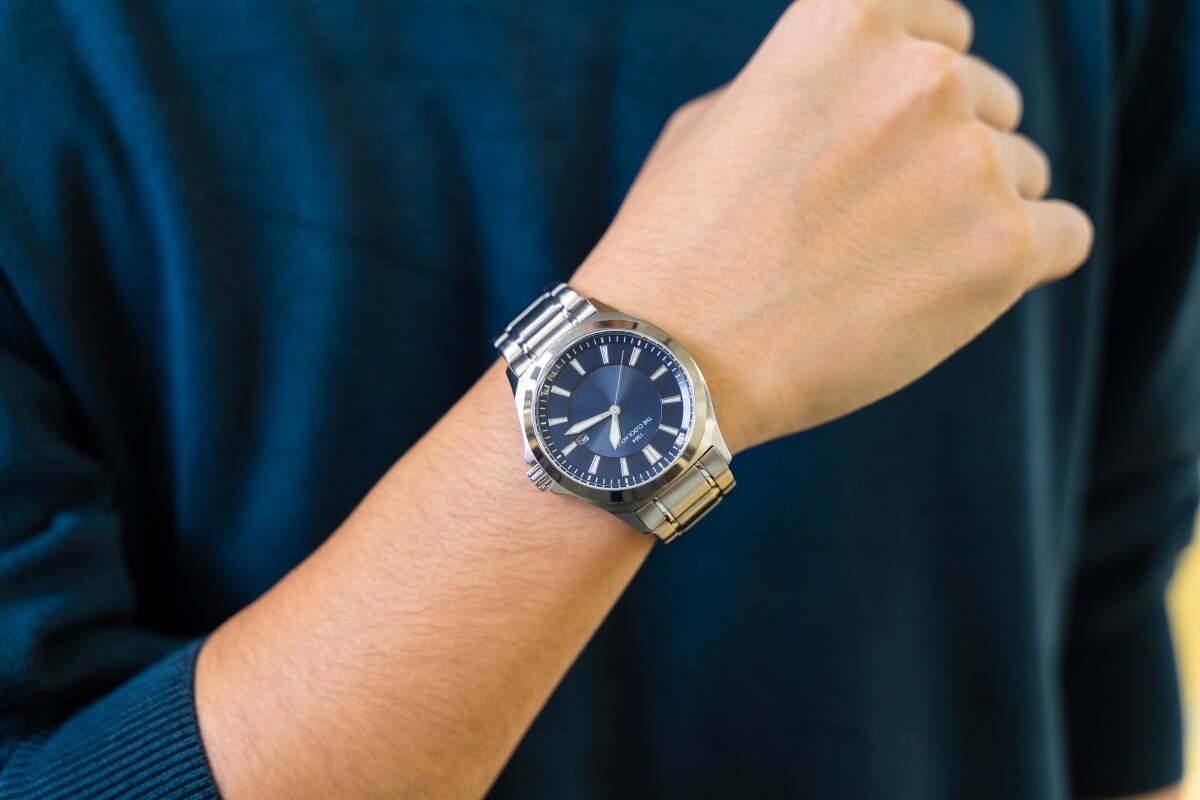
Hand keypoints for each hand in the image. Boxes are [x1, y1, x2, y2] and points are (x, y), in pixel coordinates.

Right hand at [572, 0, 1092, 453]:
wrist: (671, 358)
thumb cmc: (680, 244)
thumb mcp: (722, 117)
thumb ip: (819, 88)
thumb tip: (874, 95)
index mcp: (848, 22)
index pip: (944, 28)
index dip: (920, 89)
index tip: (888, 142)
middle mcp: (921, 75)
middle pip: (989, 105)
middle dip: (944, 159)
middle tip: (872, 228)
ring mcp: (970, 160)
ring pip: (1025, 174)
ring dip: (975, 215)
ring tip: (888, 273)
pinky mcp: (1003, 248)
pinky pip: (1064, 235)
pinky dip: (1020, 264)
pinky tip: (950, 294)